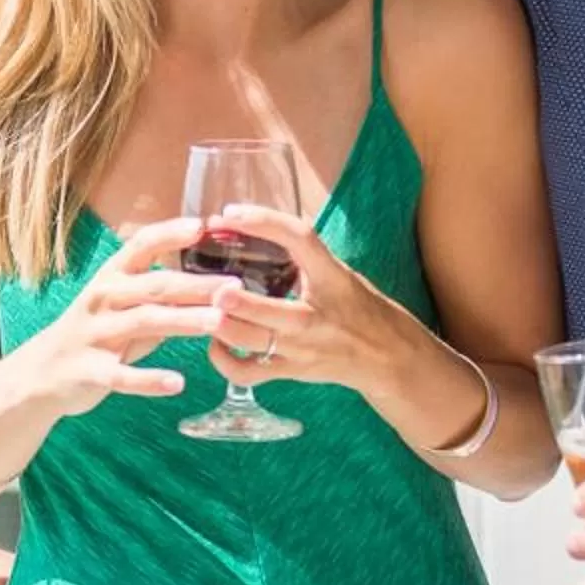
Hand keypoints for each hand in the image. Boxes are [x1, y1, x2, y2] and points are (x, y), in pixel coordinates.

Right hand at [18, 214, 230, 417]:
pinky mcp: (91, 371)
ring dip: (183, 321)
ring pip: (143, 323)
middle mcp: (103, 299)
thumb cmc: (96, 333)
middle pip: (155, 286)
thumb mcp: (122, 305)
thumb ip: (160, 294)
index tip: (202, 226)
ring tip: (217, 323)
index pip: (141, 245)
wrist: (42, 373)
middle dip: (197, 285)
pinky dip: (150, 380)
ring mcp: (95, 334)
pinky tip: (178, 383)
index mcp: (111, 277)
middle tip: (236, 287)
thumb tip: (214, 281)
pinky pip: (122, 376)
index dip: (170, 233)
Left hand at [195, 203, 428, 395]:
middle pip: (270, 310)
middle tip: (211, 284)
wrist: (386, 355)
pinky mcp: (290, 371)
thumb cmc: (356, 305)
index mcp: (331, 277)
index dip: (264, 223)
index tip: (230, 213)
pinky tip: (213, 342)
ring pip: (251, 341)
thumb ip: (300, 253)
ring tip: (198, 305)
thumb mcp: (336, 270)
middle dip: (236, 301)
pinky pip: (248, 372)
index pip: (300, 240)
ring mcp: (300, 348)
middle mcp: (314, 316)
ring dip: (220, 325)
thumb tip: (247, 224)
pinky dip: (223, 360)